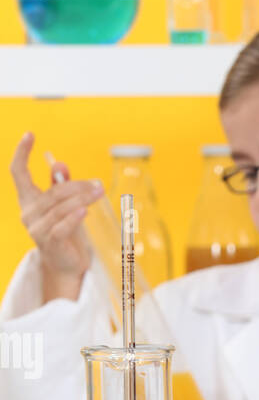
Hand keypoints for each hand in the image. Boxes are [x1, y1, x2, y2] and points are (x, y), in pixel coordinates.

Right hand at [10, 132, 102, 293]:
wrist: (66, 265)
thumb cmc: (65, 233)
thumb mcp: (64, 206)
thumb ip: (61, 186)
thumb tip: (60, 165)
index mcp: (28, 200)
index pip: (18, 172)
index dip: (22, 153)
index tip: (30, 134)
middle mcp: (28, 213)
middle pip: (52, 191)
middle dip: (76, 186)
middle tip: (97, 184)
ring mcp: (36, 228)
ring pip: (59, 208)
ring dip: (82, 198)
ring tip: (99, 193)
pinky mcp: (49, 242)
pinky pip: (61, 225)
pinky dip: (74, 217)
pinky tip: (84, 210)